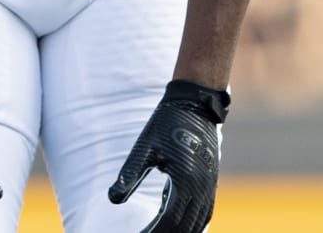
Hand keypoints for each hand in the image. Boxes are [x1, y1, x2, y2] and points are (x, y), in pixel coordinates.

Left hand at [107, 80, 229, 232]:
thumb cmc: (167, 122)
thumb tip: (112, 199)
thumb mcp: (144, 147)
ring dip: (182, 231)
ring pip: (199, 221)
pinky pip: (204, 210)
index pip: (169, 221)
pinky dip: (192, 222)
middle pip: (186, 227)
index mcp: (186, 181)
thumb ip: (129, 175)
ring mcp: (209, 184)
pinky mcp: (210, 179)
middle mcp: (202, 187)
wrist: (195, 103)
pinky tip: (174, 222)